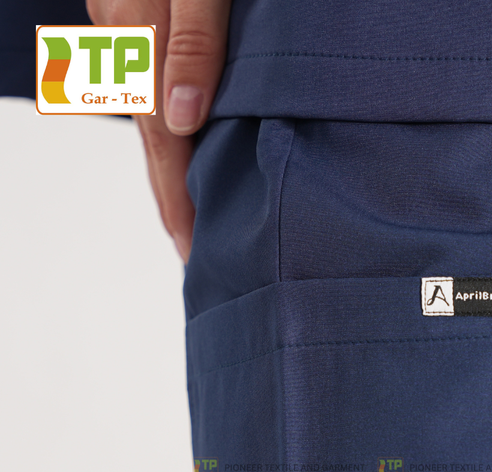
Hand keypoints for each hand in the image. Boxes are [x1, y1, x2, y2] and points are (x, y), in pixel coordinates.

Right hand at [86, 0, 231, 261]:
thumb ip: (193, 44)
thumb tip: (182, 119)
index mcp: (140, 40)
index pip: (163, 142)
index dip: (179, 201)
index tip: (193, 252)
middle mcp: (122, 39)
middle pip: (151, 137)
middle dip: (172, 199)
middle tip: (193, 252)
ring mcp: (122, 28)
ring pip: (149, 113)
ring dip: (170, 164)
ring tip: (191, 211)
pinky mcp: (134, 12)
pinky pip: (150, 85)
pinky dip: (168, 127)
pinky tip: (184, 142)